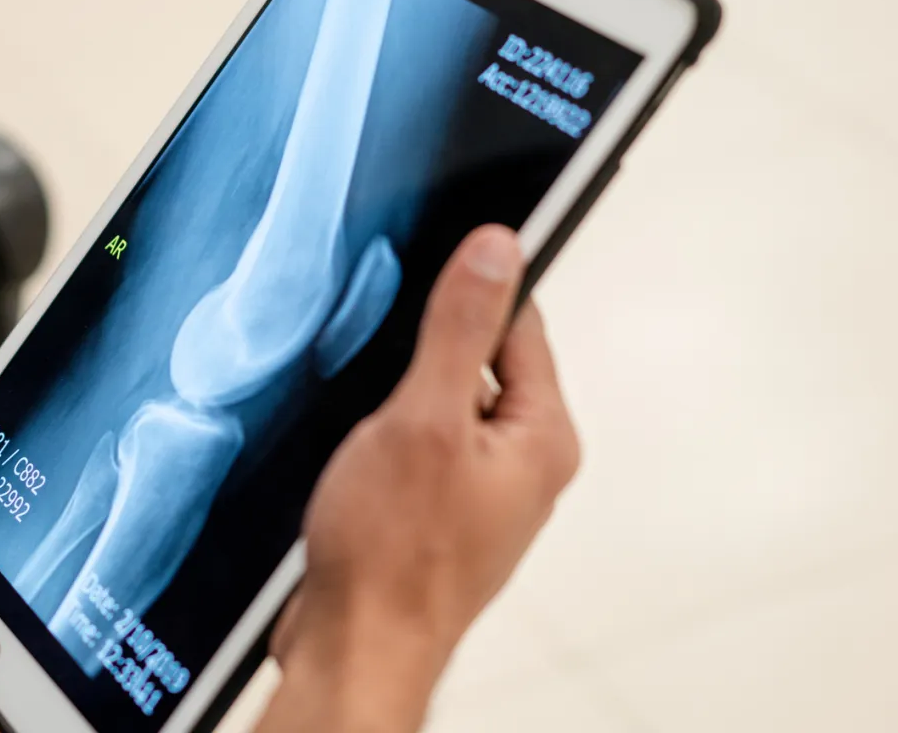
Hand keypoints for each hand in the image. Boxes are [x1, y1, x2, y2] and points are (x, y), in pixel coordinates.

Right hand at [260, 224, 580, 732]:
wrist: (354, 649)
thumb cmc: (392, 557)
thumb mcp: (424, 418)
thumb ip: (462, 327)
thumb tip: (498, 249)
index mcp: (543, 437)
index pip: (521, 323)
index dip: (468, 292)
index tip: (424, 278)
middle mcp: (525, 466)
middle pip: (477, 363)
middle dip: (421, 356)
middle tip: (380, 374)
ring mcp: (483, 495)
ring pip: (439, 408)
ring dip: (397, 404)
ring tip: (367, 431)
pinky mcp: (440, 517)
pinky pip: (417, 451)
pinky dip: (385, 443)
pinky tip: (356, 461)